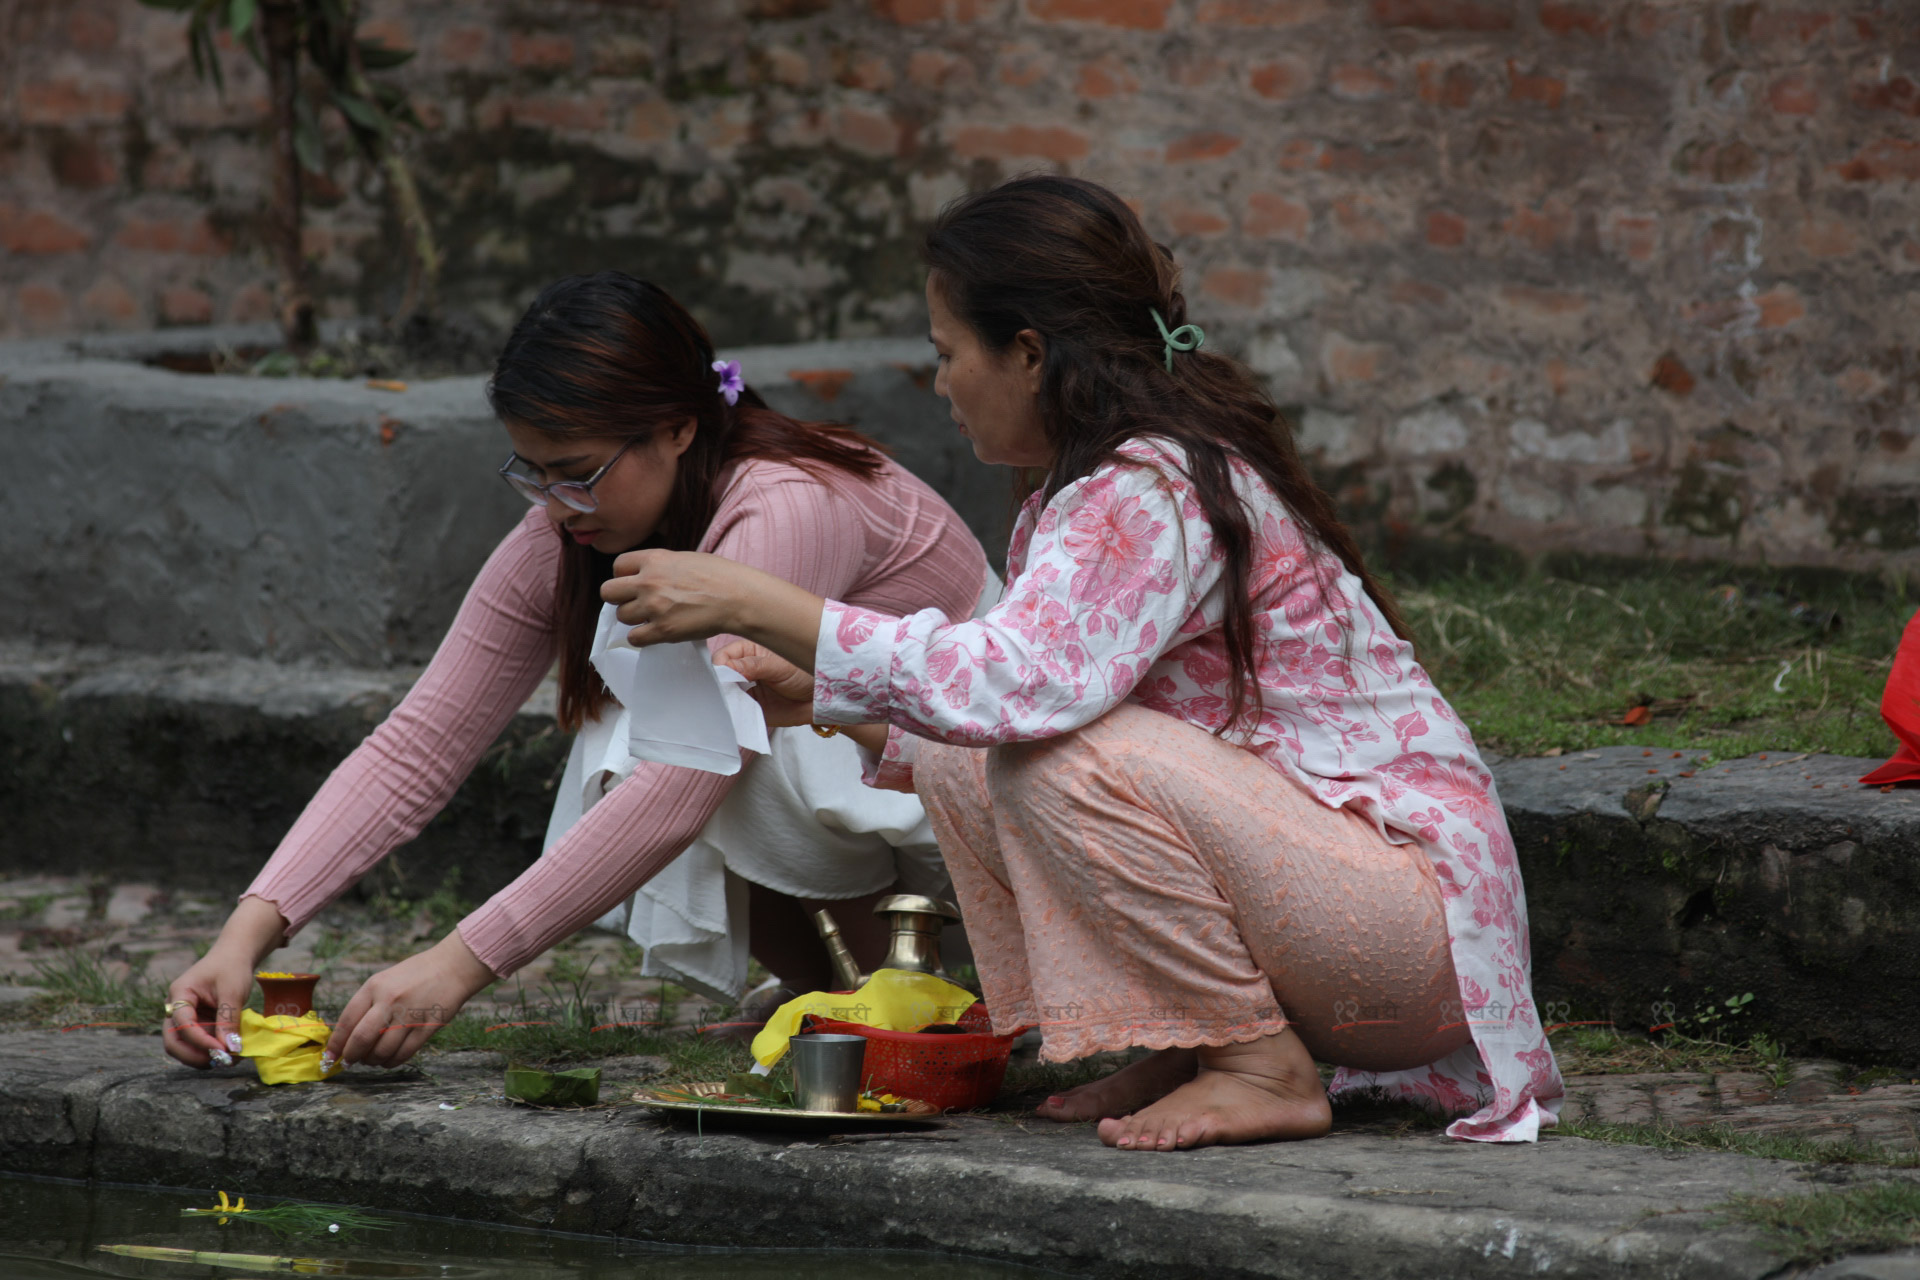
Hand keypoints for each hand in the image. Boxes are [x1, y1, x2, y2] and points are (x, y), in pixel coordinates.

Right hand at [162, 948, 252, 1067]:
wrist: (234, 956)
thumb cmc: (231, 967)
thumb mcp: (233, 991)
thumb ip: (229, 1019)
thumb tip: (230, 1049)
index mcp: (180, 994)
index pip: (182, 1024)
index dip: (200, 1041)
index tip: (222, 1050)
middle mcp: (176, 1009)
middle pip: (173, 1041)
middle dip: (194, 1056)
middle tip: (220, 1061)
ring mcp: (184, 1018)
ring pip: (184, 1047)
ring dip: (203, 1056)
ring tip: (229, 1058)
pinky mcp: (197, 1024)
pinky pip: (198, 1043)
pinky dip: (210, 1050)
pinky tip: (229, 1051)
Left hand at [324, 931, 495, 1069]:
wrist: (452, 967)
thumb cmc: (414, 975)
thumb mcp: (384, 981)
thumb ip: (366, 1005)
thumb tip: (347, 1037)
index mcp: (374, 987)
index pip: (347, 1021)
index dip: (336, 1044)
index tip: (330, 1056)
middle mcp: (389, 1001)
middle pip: (361, 1039)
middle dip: (351, 1056)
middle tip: (350, 1061)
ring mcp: (409, 1015)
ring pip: (382, 1051)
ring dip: (372, 1061)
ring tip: (372, 1059)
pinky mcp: (426, 1028)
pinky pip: (403, 1054)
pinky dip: (391, 1062)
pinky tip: (388, 1060)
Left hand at [603, 549, 826, 674]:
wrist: (738, 597)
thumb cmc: (720, 576)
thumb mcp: (685, 559)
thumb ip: (661, 566)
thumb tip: (647, 575)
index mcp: (654, 559)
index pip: (617, 565)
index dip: (623, 576)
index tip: (634, 583)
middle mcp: (648, 581)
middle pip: (608, 591)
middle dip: (619, 598)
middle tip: (635, 603)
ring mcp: (654, 606)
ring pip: (621, 616)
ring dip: (634, 619)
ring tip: (652, 618)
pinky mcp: (663, 630)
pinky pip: (634, 638)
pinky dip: (642, 637)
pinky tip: (655, 633)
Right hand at [715, 640, 815, 727]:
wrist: (822, 698)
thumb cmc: (805, 672)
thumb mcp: (779, 666)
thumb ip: (752, 666)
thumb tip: (724, 667)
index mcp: (748, 651)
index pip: (723, 656)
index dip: (719, 667)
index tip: (722, 677)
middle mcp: (743, 670)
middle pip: (720, 676)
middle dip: (719, 685)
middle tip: (725, 693)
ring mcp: (746, 690)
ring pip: (725, 695)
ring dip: (725, 701)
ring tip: (731, 704)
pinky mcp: (751, 709)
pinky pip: (736, 712)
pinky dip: (734, 715)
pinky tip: (737, 714)